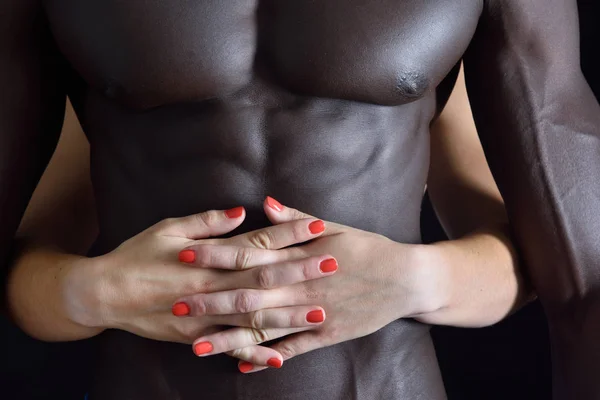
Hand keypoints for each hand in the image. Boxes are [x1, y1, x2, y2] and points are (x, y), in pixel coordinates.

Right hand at [64, 207, 335, 366]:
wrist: (105, 294)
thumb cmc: (137, 255)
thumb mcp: (169, 229)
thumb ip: (207, 223)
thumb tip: (242, 213)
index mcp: (209, 259)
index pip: (258, 243)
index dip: (288, 234)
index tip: (317, 228)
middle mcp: (212, 288)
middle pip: (265, 279)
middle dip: (301, 272)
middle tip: (334, 266)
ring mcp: (206, 316)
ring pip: (255, 317)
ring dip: (289, 315)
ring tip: (321, 313)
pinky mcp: (197, 336)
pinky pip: (232, 346)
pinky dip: (255, 354)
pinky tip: (280, 359)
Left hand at [182, 198, 440, 372]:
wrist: (406, 279)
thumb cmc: (368, 248)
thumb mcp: (335, 227)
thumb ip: (295, 220)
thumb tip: (264, 204)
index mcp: (299, 256)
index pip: (248, 253)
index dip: (215, 254)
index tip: (184, 255)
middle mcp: (301, 286)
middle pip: (248, 294)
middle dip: (210, 301)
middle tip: (175, 307)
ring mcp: (314, 313)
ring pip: (264, 327)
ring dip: (230, 337)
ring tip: (197, 346)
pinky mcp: (327, 334)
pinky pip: (292, 349)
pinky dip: (268, 358)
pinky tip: (243, 367)